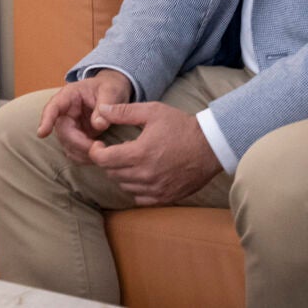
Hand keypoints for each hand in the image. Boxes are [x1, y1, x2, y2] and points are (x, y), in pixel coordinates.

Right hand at [36, 69, 133, 164]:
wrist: (112, 92)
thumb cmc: (109, 87)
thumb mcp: (110, 90)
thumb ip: (106, 104)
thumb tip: (98, 125)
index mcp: (69, 96)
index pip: (53, 107)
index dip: (46, 120)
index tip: (42, 133)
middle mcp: (65, 112)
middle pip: (62, 131)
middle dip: (78, 143)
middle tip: (99, 147)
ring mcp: (70, 126)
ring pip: (67, 145)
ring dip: (81, 153)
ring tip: (102, 152)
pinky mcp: (77, 138)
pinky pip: (74, 151)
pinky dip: (84, 157)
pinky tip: (98, 156)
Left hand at [88, 101, 220, 205]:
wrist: (211, 146)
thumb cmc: (182, 126)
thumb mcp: (152, 111)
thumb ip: (123, 112)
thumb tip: (100, 110)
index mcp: (139, 153)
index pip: (103, 160)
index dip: (96, 152)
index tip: (100, 145)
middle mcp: (145, 175)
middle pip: (111, 173)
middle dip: (109, 161)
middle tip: (117, 150)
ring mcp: (156, 189)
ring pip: (124, 186)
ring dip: (122, 174)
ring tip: (131, 160)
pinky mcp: (166, 197)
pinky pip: (139, 198)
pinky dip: (136, 188)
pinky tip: (142, 174)